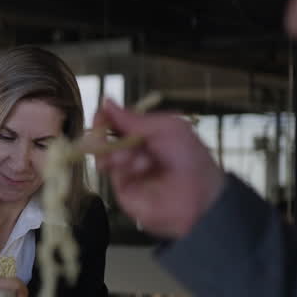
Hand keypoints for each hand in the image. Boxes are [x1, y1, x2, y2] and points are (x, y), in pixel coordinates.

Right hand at [95, 99, 225, 239]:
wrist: (197, 195)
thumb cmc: (188, 156)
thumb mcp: (166, 128)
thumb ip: (134, 119)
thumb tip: (106, 102)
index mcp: (148, 133)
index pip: (120, 122)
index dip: (108, 118)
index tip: (99, 116)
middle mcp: (135, 150)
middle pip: (108, 137)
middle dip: (106, 135)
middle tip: (102, 137)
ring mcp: (127, 169)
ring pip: (106, 154)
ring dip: (114, 152)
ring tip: (127, 158)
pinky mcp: (122, 188)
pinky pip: (111, 172)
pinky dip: (117, 166)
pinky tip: (130, 167)